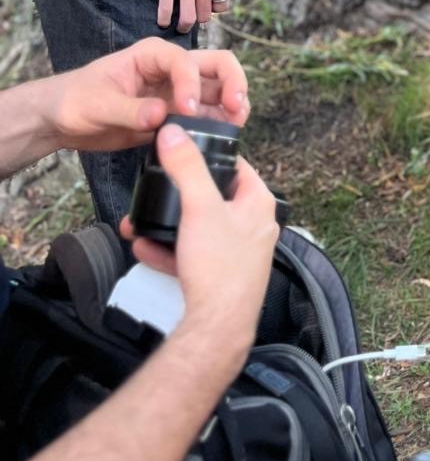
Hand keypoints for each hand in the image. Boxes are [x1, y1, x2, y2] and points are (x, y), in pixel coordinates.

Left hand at [49, 39, 249, 153]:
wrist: (61, 120)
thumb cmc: (75, 100)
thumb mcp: (97, 105)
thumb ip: (130, 110)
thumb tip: (161, 116)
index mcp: (152, 56)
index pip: (186, 62)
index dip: (192, 85)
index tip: (187, 111)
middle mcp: (171, 70)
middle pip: (217, 65)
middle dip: (233, 83)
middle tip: (237, 108)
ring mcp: (176, 93)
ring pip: (216, 91)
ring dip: (231, 105)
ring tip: (236, 126)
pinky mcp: (174, 115)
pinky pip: (204, 117)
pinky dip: (217, 125)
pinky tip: (220, 138)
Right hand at [120, 125, 277, 358]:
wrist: (217, 325)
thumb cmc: (220, 268)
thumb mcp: (199, 207)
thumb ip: (186, 168)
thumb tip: (174, 135)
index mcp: (258, 203)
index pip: (237, 166)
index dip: (210, 157)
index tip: (185, 154)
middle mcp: (254, 226)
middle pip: (214, 198)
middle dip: (179, 197)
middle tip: (157, 192)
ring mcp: (240, 252)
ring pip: (200, 228)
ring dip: (169, 225)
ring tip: (138, 223)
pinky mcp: (223, 275)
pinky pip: (194, 255)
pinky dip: (171, 251)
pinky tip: (144, 248)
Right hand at [150, 0, 240, 31]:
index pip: (221, 7)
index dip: (214, 9)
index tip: (205, 7)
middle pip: (204, 15)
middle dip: (199, 19)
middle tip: (191, 18)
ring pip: (187, 18)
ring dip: (184, 27)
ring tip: (180, 27)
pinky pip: (166, 9)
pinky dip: (164, 20)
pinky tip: (163, 22)